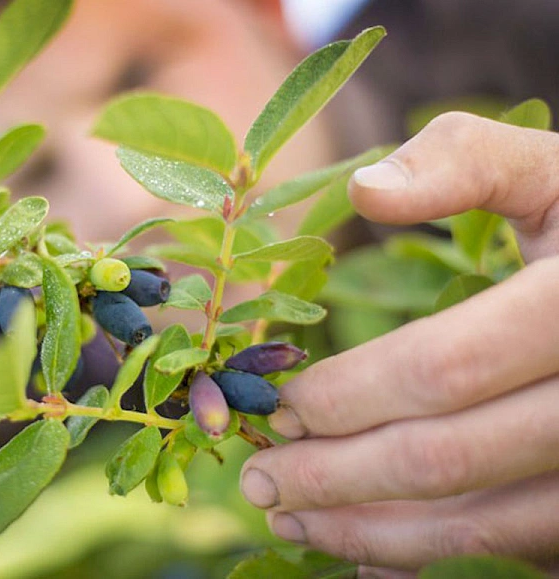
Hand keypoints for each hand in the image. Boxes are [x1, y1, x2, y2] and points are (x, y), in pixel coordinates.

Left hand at [239, 112, 558, 574]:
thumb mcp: (552, 172)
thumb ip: (463, 162)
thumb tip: (363, 190)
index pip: (441, 367)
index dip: (347, 395)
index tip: (278, 407)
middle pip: (447, 457)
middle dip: (335, 475)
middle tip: (257, 480)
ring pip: (482, 524)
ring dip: (371, 532)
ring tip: (289, 519)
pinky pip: (519, 550)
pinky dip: (436, 558)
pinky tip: (369, 555)